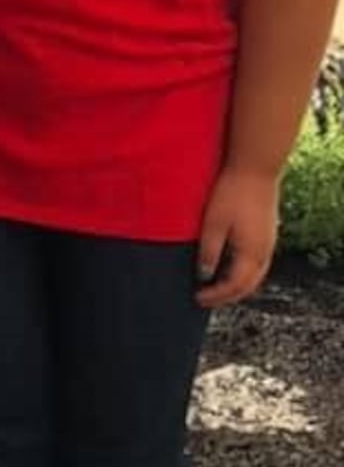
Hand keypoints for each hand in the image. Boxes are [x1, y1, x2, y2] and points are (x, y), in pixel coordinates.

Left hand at [195, 163, 280, 305]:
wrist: (255, 167)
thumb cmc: (232, 192)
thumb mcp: (213, 223)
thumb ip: (209, 251)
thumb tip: (204, 275)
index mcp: (251, 253)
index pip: (234, 286)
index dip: (215, 296)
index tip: (197, 298)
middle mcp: (265, 252)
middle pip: (248, 286)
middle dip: (227, 296)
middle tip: (205, 299)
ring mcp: (269, 242)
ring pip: (255, 275)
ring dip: (236, 286)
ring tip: (215, 287)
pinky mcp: (268, 232)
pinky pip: (258, 263)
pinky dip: (243, 272)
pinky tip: (229, 266)